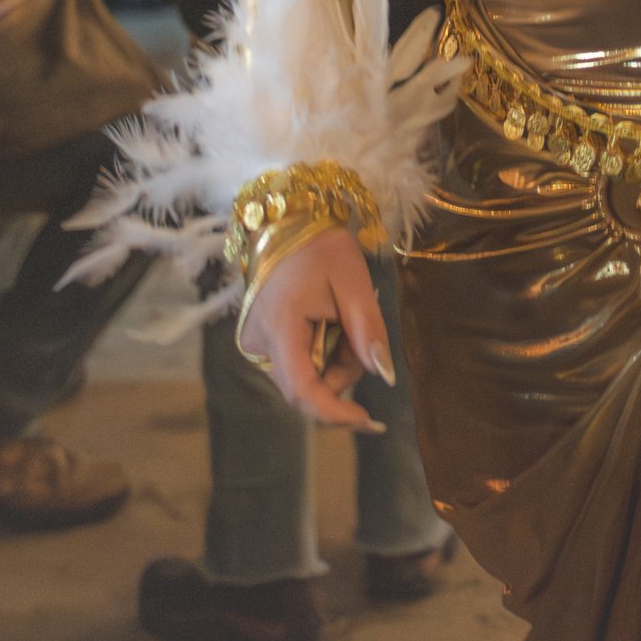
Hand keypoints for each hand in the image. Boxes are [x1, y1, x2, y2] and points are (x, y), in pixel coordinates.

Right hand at [237, 226, 396, 429]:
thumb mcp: (354, 282)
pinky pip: (297, 363)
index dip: (335, 413)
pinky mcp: (261, 340)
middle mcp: (258, 344)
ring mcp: (256, 343)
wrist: (289, 220)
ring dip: (334, 359)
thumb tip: (384, 376)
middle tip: (360, 330)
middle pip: (307, 385)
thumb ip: (368, 330)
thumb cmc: (322, 247)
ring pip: (304, 376)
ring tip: (343, 316)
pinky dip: (321, 351)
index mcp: (279, 328)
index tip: (369, 420)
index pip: (302, 391)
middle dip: (343, 370)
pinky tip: (327, 321)